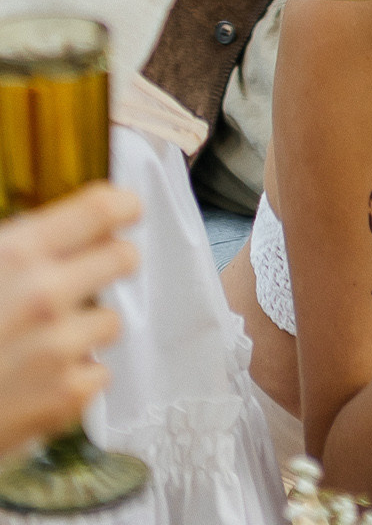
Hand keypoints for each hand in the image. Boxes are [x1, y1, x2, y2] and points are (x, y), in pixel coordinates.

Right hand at [0, 184, 140, 457]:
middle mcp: (47, 295)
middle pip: (123, 258)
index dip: (120, 206)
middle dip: (113, 261)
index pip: (100, 209)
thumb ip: (14, 249)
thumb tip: (46, 236)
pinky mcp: (65, 397)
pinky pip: (98, 373)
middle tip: (97, 271)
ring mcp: (61, 348)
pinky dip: (77, 376)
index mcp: (17, 253)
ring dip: (87, 327)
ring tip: (46, 340)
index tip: (126, 210)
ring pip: (110, 320)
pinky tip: (41, 379)